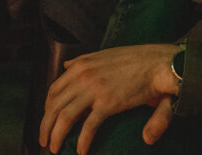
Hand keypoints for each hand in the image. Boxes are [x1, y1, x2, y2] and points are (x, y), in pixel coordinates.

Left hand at [40, 44, 178, 153]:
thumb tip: (65, 65)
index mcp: (80, 65)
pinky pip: (88, 126)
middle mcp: (82, 76)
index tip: (47, 120)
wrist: (157, 63)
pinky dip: (81, 141)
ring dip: (56, 135)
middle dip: (45, 125)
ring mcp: (94, 90)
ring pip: (65, 117)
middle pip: (54, 105)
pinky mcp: (108, 103)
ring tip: (54, 149)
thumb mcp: (104, 54)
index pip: (54, 89)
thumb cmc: (134, 60)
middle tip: (44, 140)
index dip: (47, 108)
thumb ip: (84, 60)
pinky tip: (81, 151)